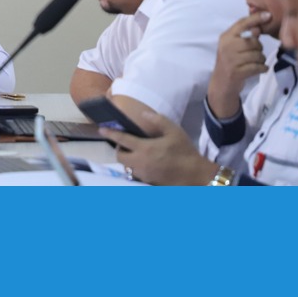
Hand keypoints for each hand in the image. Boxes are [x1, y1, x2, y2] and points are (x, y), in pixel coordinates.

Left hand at [97, 100, 217, 185]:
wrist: (196, 175)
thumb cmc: (185, 151)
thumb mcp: (174, 131)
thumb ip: (158, 120)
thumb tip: (143, 114)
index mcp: (145, 148)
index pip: (122, 140)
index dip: (110, 133)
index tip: (101, 129)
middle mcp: (141, 163)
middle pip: (120, 157)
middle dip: (120, 150)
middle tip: (127, 144)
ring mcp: (144, 175)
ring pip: (127, 167)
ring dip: (129, 160)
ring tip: (137, 154)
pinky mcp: (148, 182)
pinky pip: (136, 174)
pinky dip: (137, 168)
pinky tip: (146, 164)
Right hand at [206, 12, 271, 119]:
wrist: (221, 83)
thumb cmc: (230, 61)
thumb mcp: (232, 46)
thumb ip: (244, 36)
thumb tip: (258, 28)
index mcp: (226, 37)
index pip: (242, 24)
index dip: (256, 19)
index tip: (268, 15)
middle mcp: (227, 47)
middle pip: (254, 42)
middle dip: (258, 49)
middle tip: (253, 54)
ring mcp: (231, 60)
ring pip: (258, 55)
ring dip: (260, 60)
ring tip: (254, 63)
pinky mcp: (237, 72)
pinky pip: (258, 67)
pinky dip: (263, 68)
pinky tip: (260, 69)